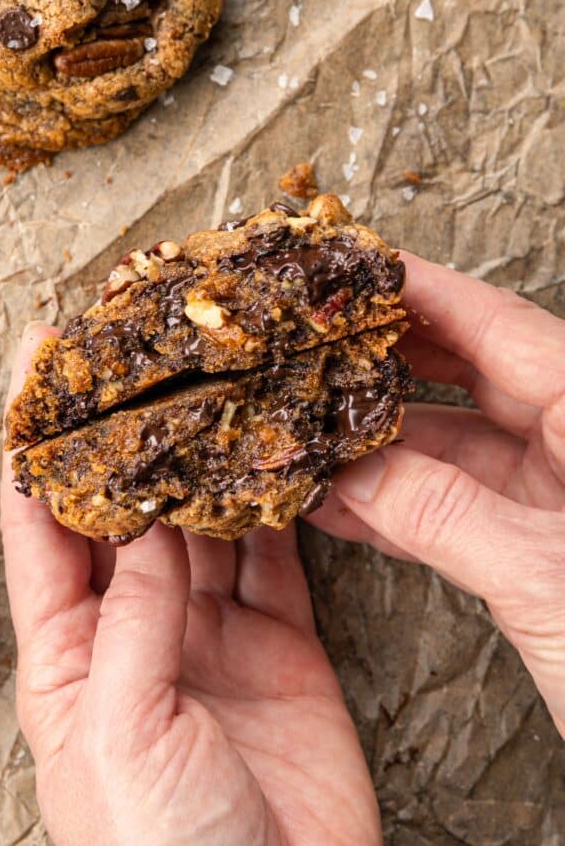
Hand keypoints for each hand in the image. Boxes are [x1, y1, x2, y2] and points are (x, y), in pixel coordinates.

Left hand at [1, 324, 387, 845]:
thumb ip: (136, 619)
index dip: (40, 449)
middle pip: (124, 516)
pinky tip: (273, 459)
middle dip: (125, 439)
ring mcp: (209, 640)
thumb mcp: (123, 734)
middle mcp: (134, 638)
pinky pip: (272, 562)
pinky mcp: (279, 649)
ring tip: (209, 387)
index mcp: (67, 661)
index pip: (42, 532)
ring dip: (202, 464)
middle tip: (136, 355)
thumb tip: (147, 517)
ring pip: (201, 528)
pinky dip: (272, 512)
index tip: (43, 366)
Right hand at [307, 252, 564, 736]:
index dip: (418, 290)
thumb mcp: (546, 578)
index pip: (496, 325)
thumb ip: (441, 515)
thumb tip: (352, 473)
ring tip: (306, 419)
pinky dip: (397, 501)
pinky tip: (339, 498)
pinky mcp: (539, 544)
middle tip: (313, 334)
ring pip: (453, 441)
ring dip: (379, 439)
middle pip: (468, 369)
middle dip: (386, 354)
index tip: (350, 266)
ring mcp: (558, 492)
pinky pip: (455, 503)